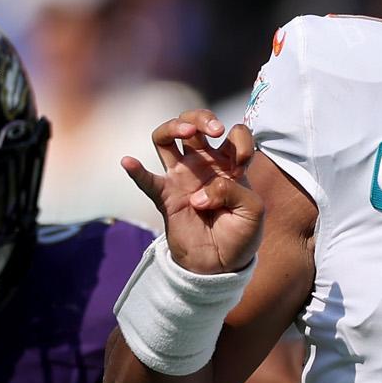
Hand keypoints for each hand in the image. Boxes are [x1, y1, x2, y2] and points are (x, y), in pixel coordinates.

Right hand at [121, 110, 261, 274]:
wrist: (221, 264)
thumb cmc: (240, 234)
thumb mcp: (252, 212)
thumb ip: (234, 191)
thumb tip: (199, 194)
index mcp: (229, 164)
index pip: (235, 134)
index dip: (241, 139)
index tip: (243, 161)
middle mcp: (204, 164)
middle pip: (194, 124)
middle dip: (202, 117)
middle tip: (214, 130)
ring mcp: (182, 177)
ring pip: (167, 138)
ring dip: (174, 127)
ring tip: (186, 132)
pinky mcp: (166, 196)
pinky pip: (147, 180)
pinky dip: (136, 171)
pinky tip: (129, 162)